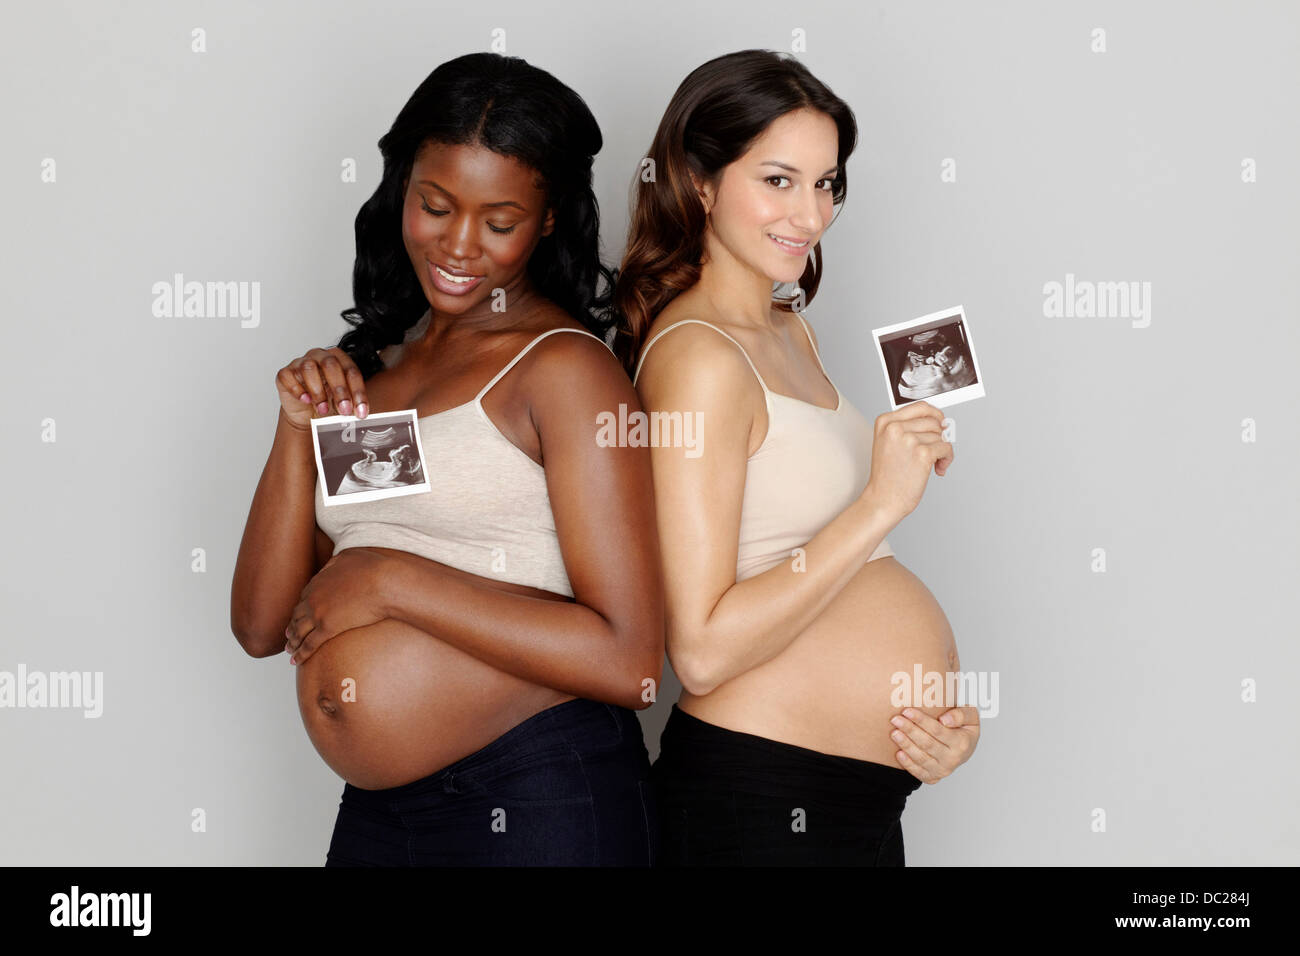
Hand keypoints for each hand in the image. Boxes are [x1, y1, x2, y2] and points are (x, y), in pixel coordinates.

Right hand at [276, 346, 369, 430]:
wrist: (305, 412)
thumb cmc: (327, 402)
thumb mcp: (343, 402)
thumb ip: (351, 404)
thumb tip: (360, 413)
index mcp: (339, 359)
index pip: (351, 370)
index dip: (358, 392)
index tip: (361, 411)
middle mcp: (320, 356)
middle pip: (330, 364)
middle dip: (340, 389)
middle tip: (344, 410)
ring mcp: (301, 362)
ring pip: (309, 368)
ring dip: (318, 391)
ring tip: (323, 409)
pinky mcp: (285, 373)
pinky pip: (288, 376)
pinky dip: (297, 389)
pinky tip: (305, 400)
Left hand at [284, 548, 390, 663]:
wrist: (383, 582)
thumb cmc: (373, 568)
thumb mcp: (348, 557)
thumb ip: (334, 563)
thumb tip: (329, 565)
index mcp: (317, 582)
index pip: (303, 598)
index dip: (300, 609)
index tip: (299, 616)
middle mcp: (313, 598)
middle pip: (297, 616)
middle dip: (292, 627)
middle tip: (289, 636)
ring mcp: (319, 614)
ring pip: (299, 632)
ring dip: (293, 643)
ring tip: (290, 651)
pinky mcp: (328, 628)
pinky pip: (309, 644)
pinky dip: (301, 653)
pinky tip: (296, 661)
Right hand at [862, 401, 952, 520]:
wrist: (883, 499)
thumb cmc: (888, 475)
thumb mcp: (889, 443)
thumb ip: (910, 428)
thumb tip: (942, 422)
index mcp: (885, 422)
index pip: (920, 407)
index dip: (935, 415)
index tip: (940, 424)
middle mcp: (895, 428)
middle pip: (933, 421)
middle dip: (939, 437)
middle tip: (934, 451)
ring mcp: (909, 439)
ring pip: (941, 436)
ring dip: (942, 451)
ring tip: (932, 464)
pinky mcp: (922, 453)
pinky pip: (946, 448)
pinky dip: (947, 459)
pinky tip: (937, 469)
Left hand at [889, 705, 980, 783]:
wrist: (965, 748)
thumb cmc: (964, 730)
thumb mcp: (971, 716)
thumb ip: (961, 715)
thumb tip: (945, 720)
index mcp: (961, 743)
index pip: (937, 730)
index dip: (921, 720)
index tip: (907, 711)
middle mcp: (952, 759)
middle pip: (927, 744)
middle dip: (909, 730)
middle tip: (896, 719)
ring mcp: (942, 770)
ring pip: (921, 758)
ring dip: (906, 745)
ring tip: (894, 733)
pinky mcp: (933, 777)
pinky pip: (918, 772)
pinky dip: (907, 763)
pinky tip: (899, 753)